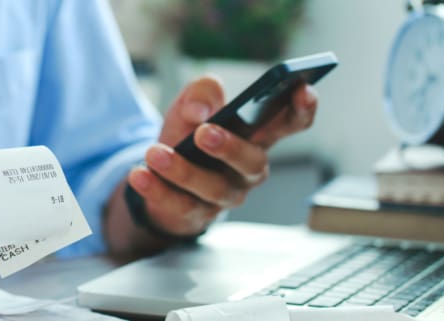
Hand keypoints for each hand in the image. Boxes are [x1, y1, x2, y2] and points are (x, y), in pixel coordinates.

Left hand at [105, 76, 317, 254]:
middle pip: (253, 162)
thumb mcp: (190, 104)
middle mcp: (247, 169)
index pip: (289, 123)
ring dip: (182, 170)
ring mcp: (224, 196)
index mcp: (255, 136)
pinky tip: (140, 174)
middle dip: (230, 148)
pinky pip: (180, 205)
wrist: (157, 173)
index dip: (301, 109)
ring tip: (155, 152)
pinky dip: (157, 190)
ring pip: (212, 188)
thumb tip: (201, 111)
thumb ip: (201, 92)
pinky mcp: (195, 215)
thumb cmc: (186, 134)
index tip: (303, 89)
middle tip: (204, 133)